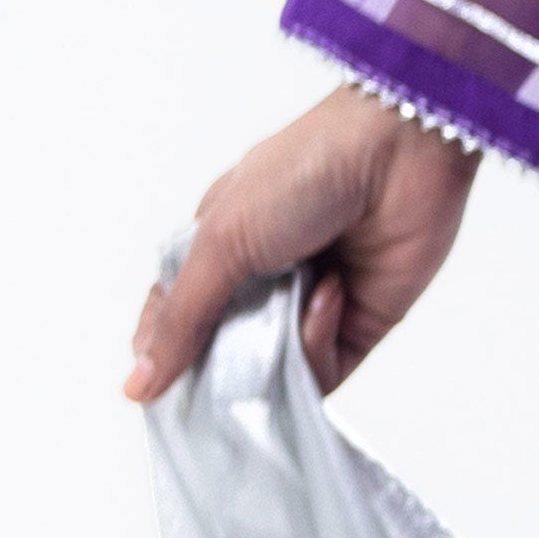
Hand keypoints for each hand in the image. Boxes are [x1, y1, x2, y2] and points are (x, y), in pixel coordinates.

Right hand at [122, 86, 478, 404]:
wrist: (399, 150)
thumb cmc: (303, 171)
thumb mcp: (223, 239)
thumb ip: (182, 317)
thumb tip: (138, 383)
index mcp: (218, 249)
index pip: (175, 318)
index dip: (161, 353)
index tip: (147, 387)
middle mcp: (261, 282)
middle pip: (223, 356)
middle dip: (219, 372)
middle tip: (217, 376)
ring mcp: (308, 307)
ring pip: (273, 376)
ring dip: (275, 355)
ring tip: (284, 313)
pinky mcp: (357, 326)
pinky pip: (324, 371)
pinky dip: (319, 341)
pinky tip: (330, 295)